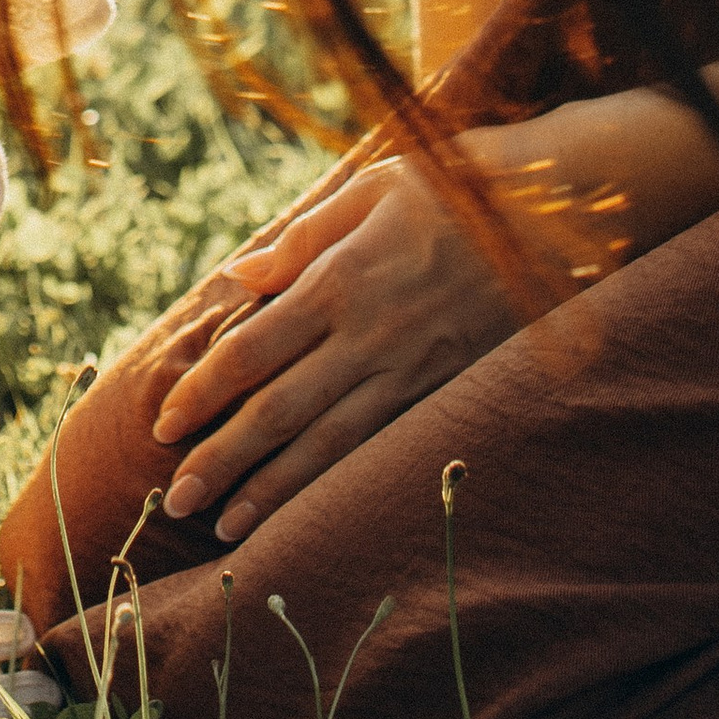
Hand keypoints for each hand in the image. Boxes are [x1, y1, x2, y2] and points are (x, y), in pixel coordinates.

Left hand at [145, 149, 534, 543]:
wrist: (555, 215)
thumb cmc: (448, 192)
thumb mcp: (370, 190)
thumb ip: (300, 238)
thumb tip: (238, 279)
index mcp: (338, 281)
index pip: (251, 351)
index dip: (203, 392)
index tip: (163, 425)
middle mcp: (369, 337)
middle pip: (280, 411)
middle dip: (223, 459)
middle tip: (176, 500)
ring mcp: (411, 372)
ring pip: (329, 445)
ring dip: (273, 489)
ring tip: (225, 527)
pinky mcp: (446, 392)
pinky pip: (381, 447)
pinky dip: (339, 483)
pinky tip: (308, 512)